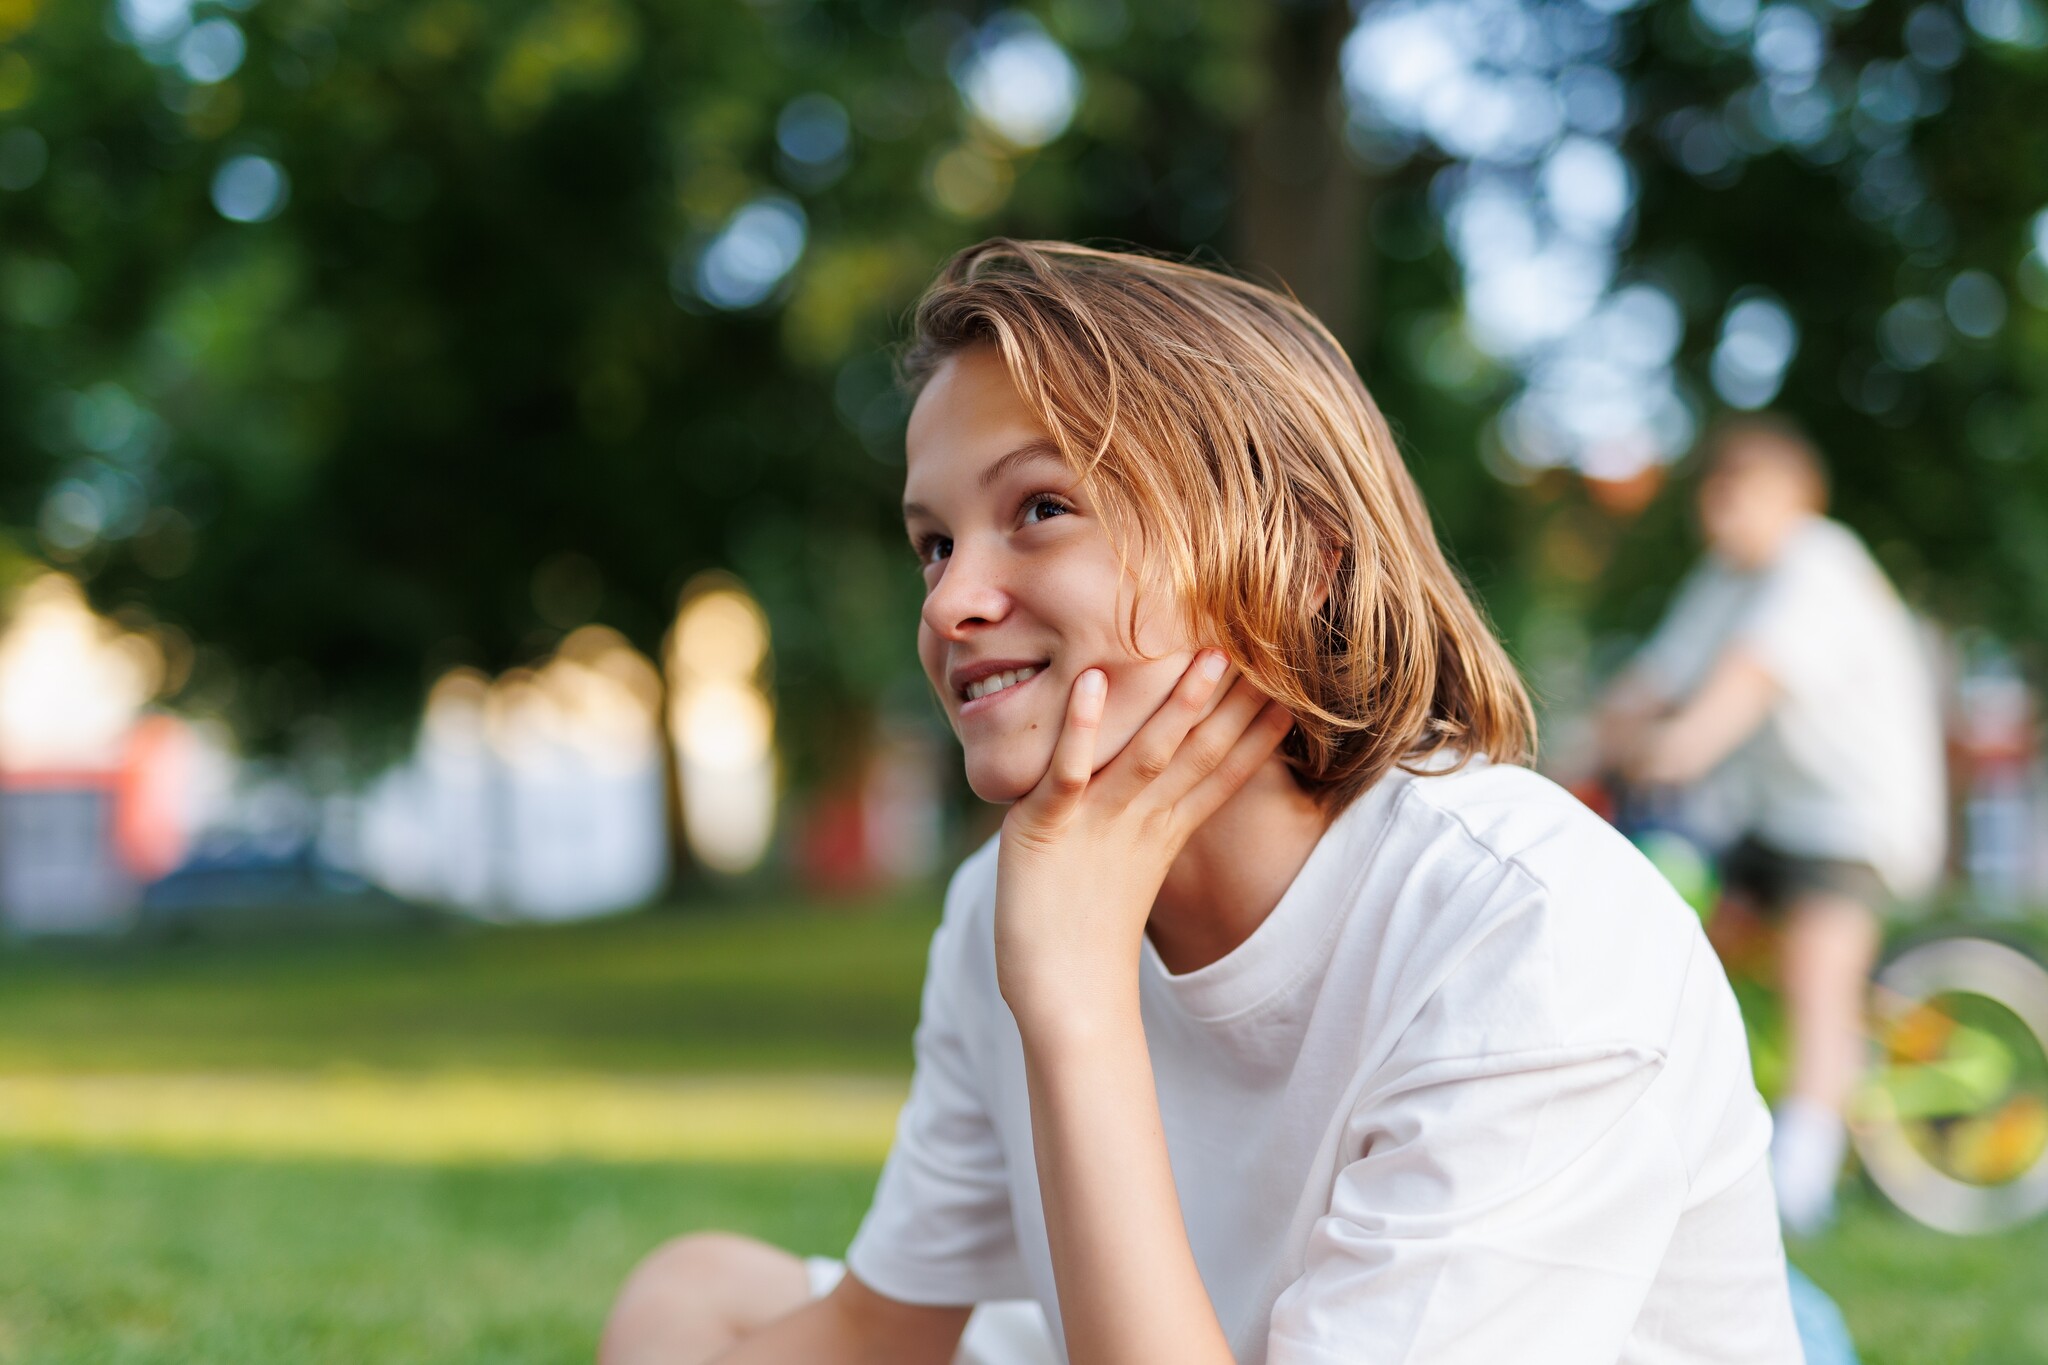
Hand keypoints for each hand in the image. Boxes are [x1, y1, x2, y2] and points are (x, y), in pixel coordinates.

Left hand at [992, 649, 1295, 1034]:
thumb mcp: (1124, 866)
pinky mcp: (1049, 829)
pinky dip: (1081, 730)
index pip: (1221, 774)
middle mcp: (1140, 823)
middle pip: (1197, 755)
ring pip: (1149, 755)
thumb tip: (1155, 797)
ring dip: (1177, 706)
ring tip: (1206, 656)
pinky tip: (1089, 683)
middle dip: (1232, 704)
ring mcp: (1098, 825)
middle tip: (1267, 652)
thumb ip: (1141, 825)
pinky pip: (1069, 773)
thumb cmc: (1085, 936)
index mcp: (1163, 832)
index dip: (1257, 734)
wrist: (1063, 999)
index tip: (1292, 691)